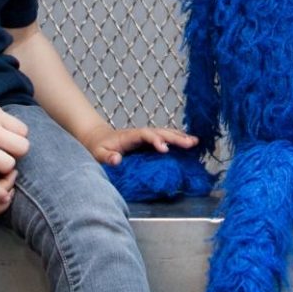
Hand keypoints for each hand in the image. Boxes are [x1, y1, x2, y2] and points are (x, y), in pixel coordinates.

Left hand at [80, 123, 198, 165]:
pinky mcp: (149, 141)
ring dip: (180, 136)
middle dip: (176, 137)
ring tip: (195, 142)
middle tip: (190, 143)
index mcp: (130, 136)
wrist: (98, 138)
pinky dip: (177, 138)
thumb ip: (107, 157)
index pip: (146, 135)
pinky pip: (165, 138)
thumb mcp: (98, 154)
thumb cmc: (97, 148)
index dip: (156, 140)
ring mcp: (146, 136)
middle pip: (161, 132)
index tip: (165, 149)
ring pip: (166, 133)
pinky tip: (188, 142)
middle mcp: (141, 133)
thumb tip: (117, 160)